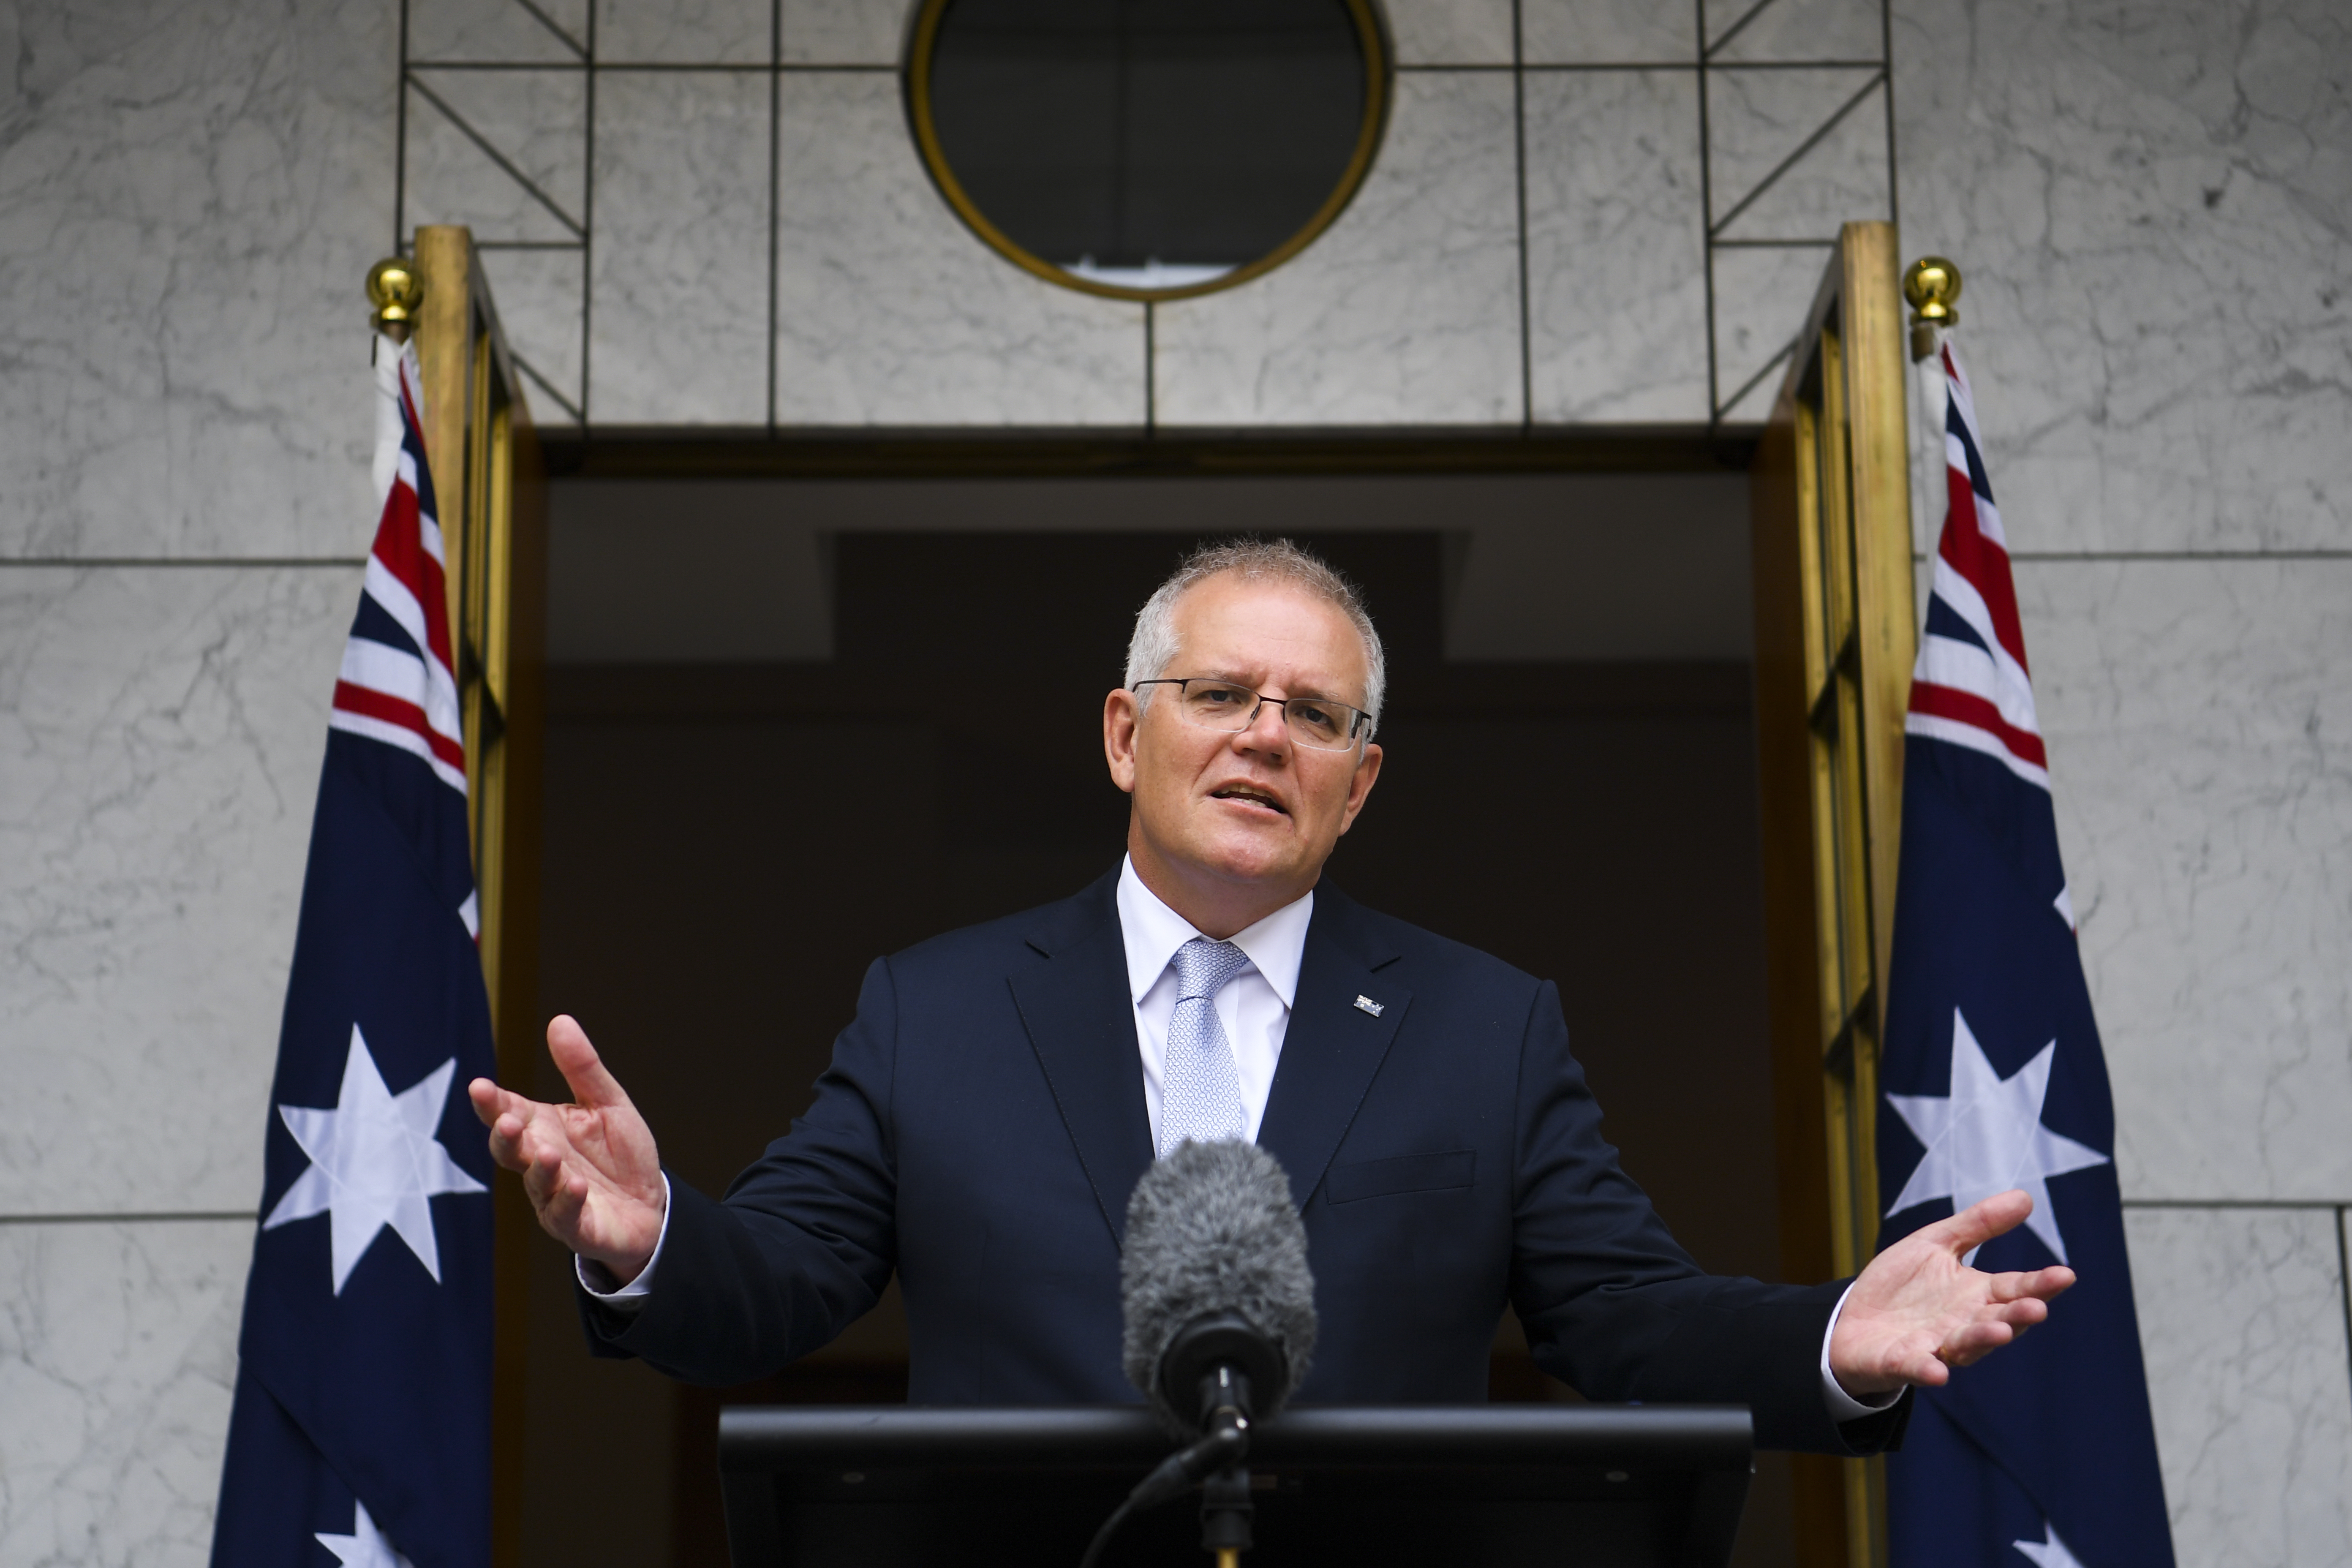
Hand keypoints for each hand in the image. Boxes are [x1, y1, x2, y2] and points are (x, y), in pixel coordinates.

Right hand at [467, 1015, 666, 1283]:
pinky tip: (576, 1186)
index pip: (509, 1112)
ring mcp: (553, 1197)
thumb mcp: (608, 1104)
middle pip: (510, 1150)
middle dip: (505, 1136)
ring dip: (539, 1168)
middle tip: (507, 1120)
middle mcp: (540, 1163)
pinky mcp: (575, 1226)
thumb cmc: (621, 1154)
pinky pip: (565, 1216)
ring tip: (546, 1152)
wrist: (651, 1206)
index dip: (492, 1103)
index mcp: (543, 1129)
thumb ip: (582, 1069)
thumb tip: (559, 1020)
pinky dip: (567, 1200)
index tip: (479, 1087)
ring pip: (535, 1183)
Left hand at [1829, 1189, 2074, 1395]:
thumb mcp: (1936, 1244)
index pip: (2014, 1289)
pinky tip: (1937, 1372)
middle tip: (2037, 1308)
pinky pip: (1917, 1368)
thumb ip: (1978, 1225)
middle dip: (2017, 1316)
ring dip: (1982, 1339)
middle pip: (1998, 1320)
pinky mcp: (1902, 1362)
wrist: (1853, 1319)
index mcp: (1975, 1295)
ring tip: (2001, 1331)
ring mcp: (1935, 1345)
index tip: (2065, 1274)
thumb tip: (2027, 1196)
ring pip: (1966, 1346)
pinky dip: (1927, 1370)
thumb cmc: (1901, 1285)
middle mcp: (1963, 1324)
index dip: (2039, 1284)